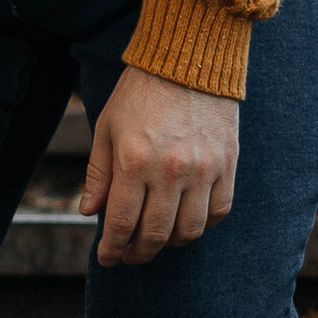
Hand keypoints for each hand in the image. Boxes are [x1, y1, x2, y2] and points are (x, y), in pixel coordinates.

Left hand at [82, 64, 238, 266]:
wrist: (189, 58)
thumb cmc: (140, 92)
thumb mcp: (107, 128)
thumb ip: (98, 173)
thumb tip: (90, 211)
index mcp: (135, 161)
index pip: (122, 223)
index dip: (113, 249)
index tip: (107, 258)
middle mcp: (171, 170)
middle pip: (156, 234)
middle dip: (138, 253)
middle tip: (130, 255)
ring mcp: (204, 169)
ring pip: (190, 230)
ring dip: (170, 244)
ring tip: (157, 239)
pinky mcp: (227, 163)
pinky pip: (219, 210)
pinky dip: (202, 224)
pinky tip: (186, 220)